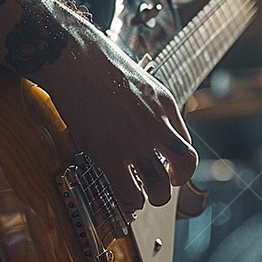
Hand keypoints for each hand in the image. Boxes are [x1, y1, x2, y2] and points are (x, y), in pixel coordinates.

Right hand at [36, 14, 197, 214]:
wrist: (75, 58)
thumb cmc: (98, 62)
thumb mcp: (139, 80)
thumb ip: (148, 104)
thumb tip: (143, 119)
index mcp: (166, 105)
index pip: (185, 142)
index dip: (177, 158)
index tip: (167, 164)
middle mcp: (157, 125)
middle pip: (185, 165)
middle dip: (179, 181)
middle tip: (168, 183)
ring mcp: (135, 141)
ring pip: (160, 186)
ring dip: (157, 197)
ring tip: (147, 197)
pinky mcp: (110, 153)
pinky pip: (129, 191)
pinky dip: (131, 203)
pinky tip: (128, 201)